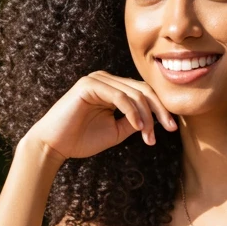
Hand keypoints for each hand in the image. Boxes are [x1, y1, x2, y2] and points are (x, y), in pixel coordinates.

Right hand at [24, 70, 177, 160]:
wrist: (54, 145)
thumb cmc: (82, 139)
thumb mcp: (117, 131)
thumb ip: (135, 121)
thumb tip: (156, 118)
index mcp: (112, 88)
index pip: (143, 92)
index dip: (160, 109)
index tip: (172, 128)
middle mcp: (106, 79)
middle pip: (143, 90)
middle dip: (159, 111)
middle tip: (170, 129)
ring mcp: (97, 79)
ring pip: (134, 93)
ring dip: (146, 116)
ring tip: (149, 136)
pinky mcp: (88, 85)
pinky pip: (119, 96)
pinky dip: (132, 112)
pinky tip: (138, 127)